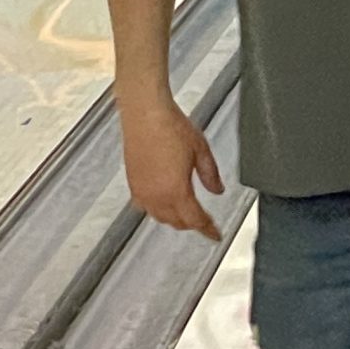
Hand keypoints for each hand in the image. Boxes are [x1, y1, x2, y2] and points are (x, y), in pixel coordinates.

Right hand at [119, 94, 223, 237]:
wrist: (145, 113)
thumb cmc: (170, 126)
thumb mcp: (201, 150)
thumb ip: (210, 174)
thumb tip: (217, 190)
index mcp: (176, 191)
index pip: (195, 220)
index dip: (208, 230)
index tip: (216, 235)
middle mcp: (156, 196)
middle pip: (177, 222)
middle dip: (192, 224)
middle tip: (205, 222)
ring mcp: (141, 190)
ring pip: (160, 217)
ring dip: (175, 219)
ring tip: (187, 215)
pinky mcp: (132, 182)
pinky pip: (145, 207)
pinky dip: (157, 211)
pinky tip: (163, 203)